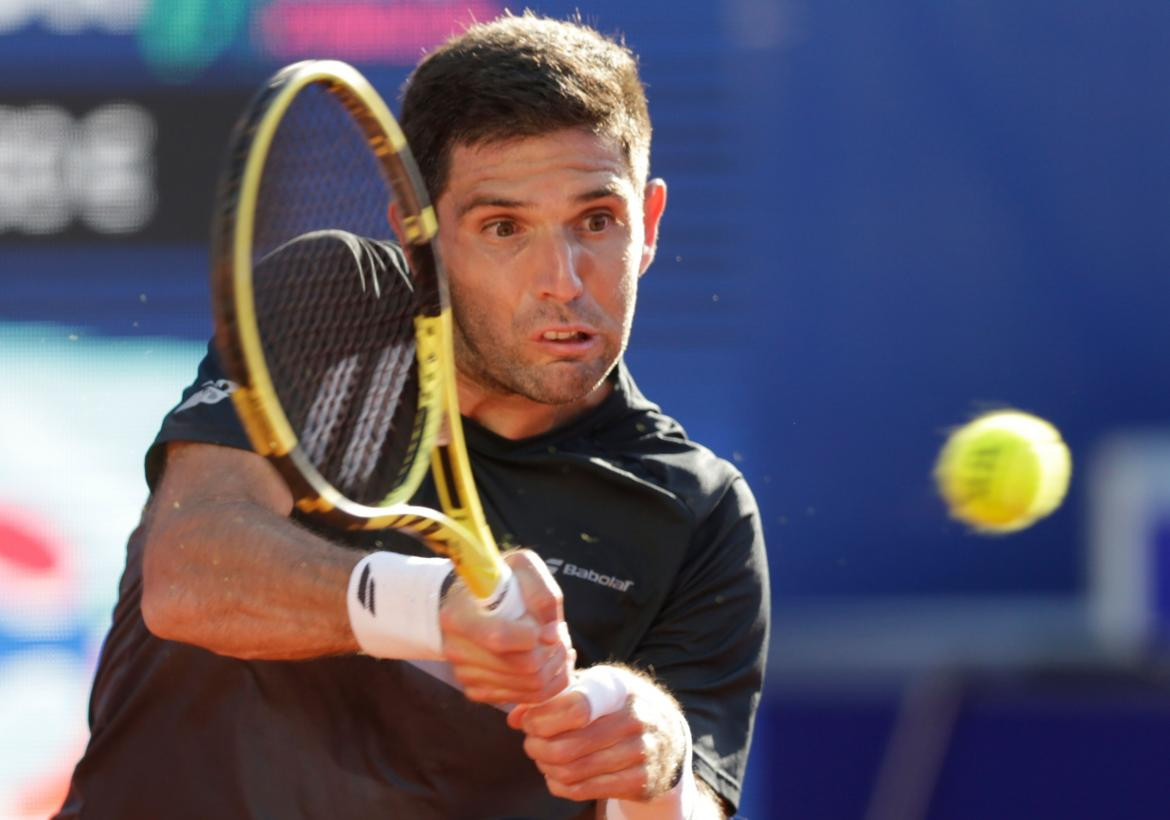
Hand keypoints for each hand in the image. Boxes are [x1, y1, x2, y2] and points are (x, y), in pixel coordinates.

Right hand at [440, 549, 573, 704]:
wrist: (468, 602)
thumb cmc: (499, 582)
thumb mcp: (521, 567)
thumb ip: (542, 595)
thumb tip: (551, 635)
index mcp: (459, 615)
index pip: (499, 638)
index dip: (534, 637)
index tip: (551, 627)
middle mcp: (456, 649)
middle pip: (522, 668)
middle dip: (554, 654)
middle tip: (562, 638)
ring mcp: (465, 674)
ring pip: (528, 688)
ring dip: (555, 670)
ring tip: (559, 648)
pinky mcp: (477, 690)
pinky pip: (523, 699)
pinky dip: (546, 685)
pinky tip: (547, 661)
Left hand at [507, 665, 687, 803]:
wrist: (667, 735)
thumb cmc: (615, 706)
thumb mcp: (592, 687)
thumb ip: (553, 696)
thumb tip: (514, 716)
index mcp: (618, 688)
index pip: (577, 706)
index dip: (542, 718)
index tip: (528, 720)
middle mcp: (635, 719)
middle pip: (567, 746)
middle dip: (536, 746)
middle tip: (530, 741)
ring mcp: (640, 753)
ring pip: (572, 772)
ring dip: (545, 766)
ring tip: (542, 756)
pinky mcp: (639, 782)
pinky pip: (583, 790)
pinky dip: (559, 785)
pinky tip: (557, 774)